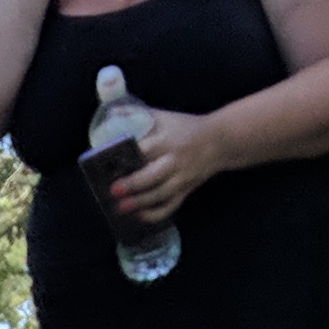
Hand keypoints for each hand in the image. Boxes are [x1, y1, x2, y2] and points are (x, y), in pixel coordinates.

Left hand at [112, 107, 224, 226]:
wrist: (218, 141)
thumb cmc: (185, 128)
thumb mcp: (163, 116)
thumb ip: (137, 114)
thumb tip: (111, 112)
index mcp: (167, 140)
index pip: (145, 150)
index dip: (128, 157)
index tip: (110, 164)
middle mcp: (174, 161)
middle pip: (152, 176)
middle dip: (132, 184)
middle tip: (113, 190)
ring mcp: (181, 178)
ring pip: (160, 194)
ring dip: (140, 203)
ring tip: (120, 207)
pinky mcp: (185, 191)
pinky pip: (170, 207)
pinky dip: (155, 214)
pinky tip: (139, 215)